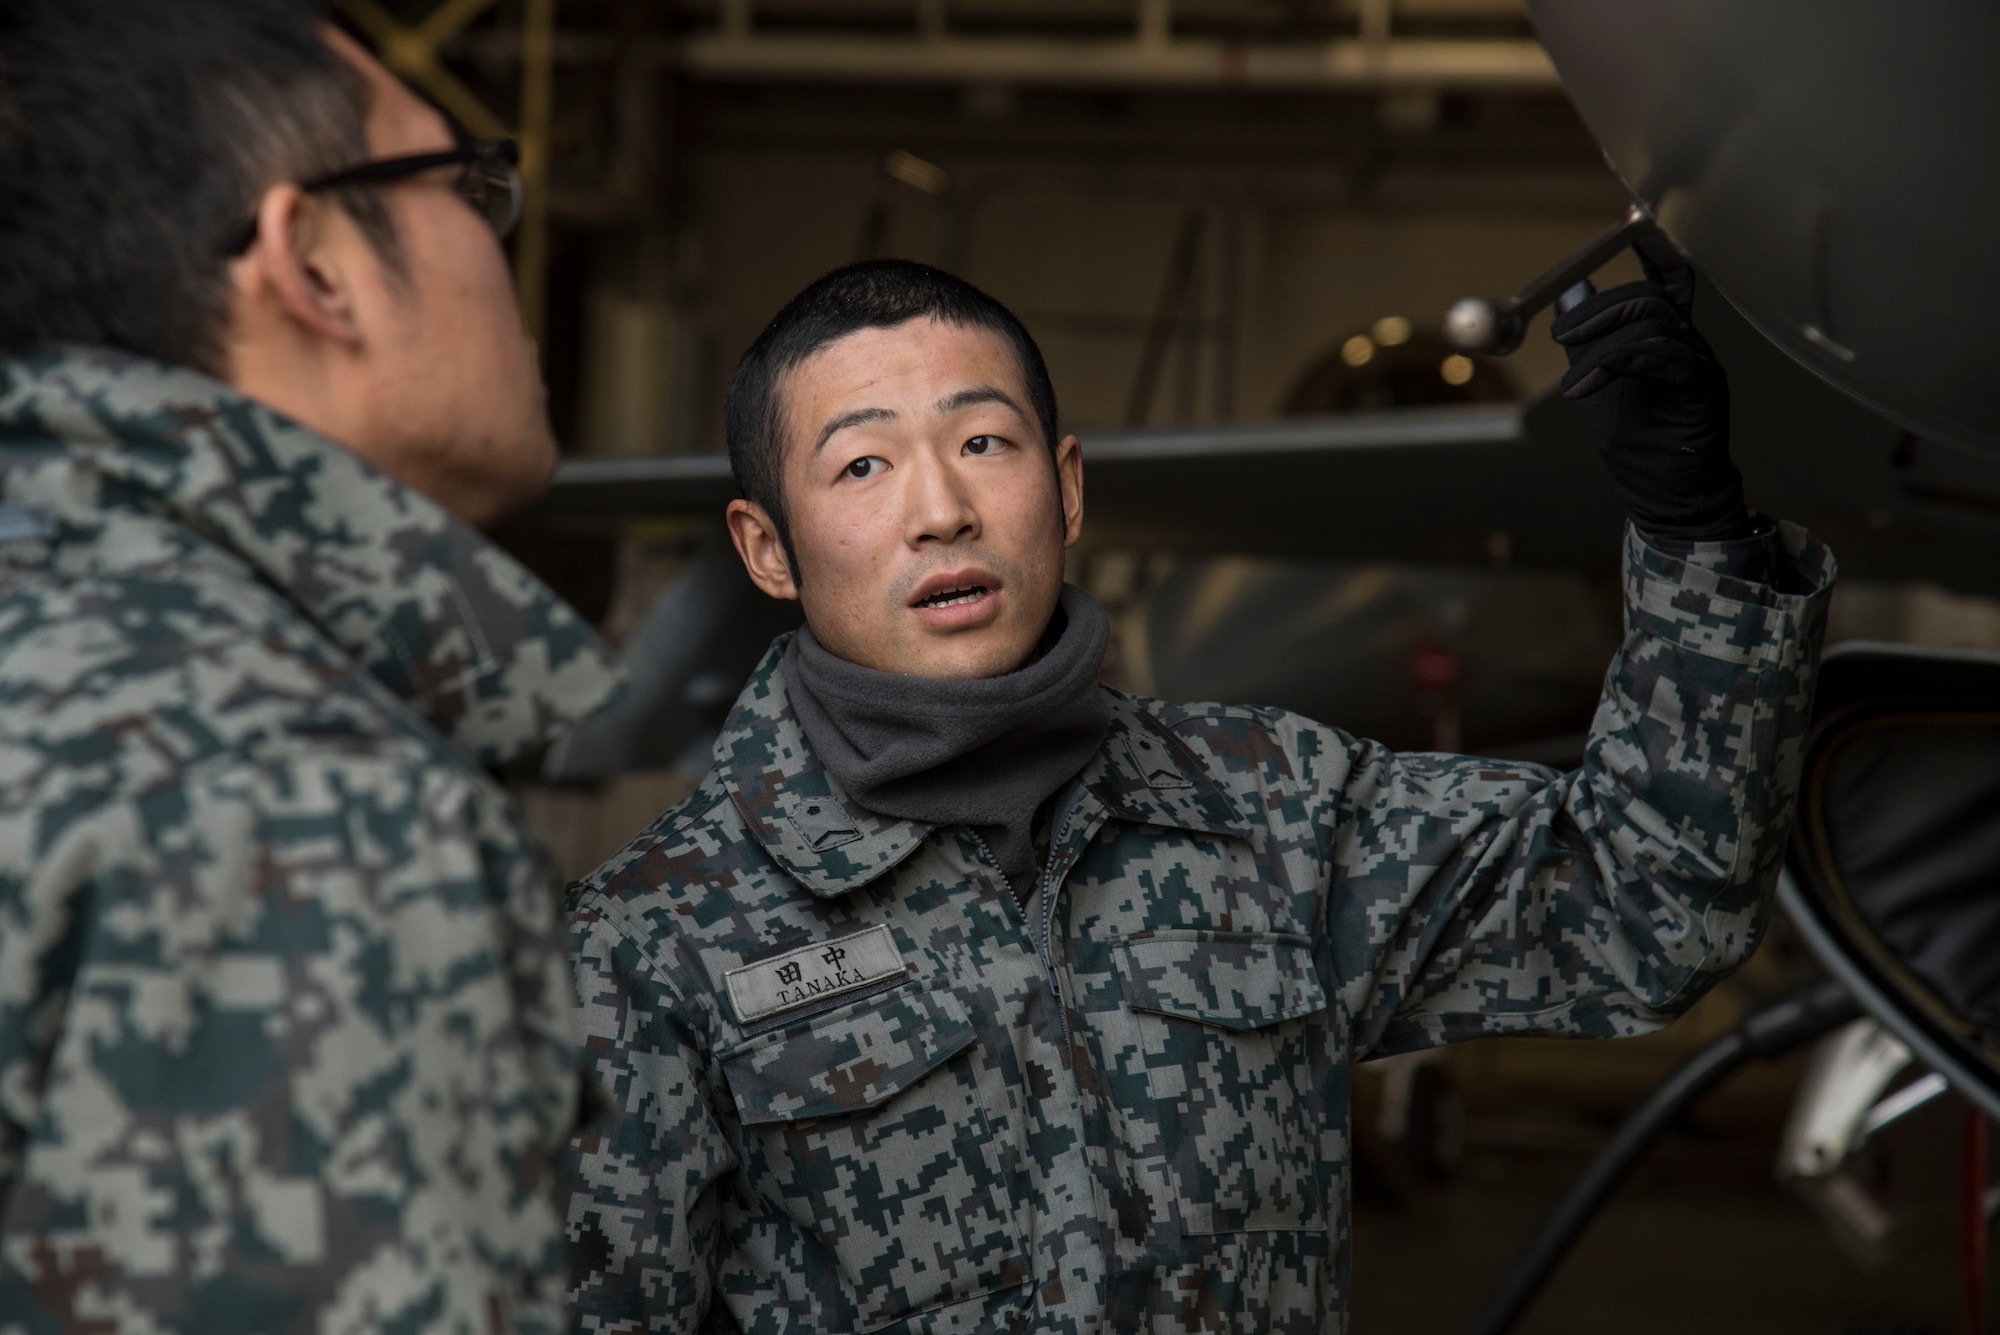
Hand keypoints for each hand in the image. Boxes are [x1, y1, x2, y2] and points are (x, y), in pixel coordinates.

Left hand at [1551, 233, 1751, 542]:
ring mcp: (1700, 361)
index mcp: (1669, 337)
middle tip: (1561, 336)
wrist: (1665, 494)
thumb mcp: (1597, 383)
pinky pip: (1661, 355)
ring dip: (1600, 345)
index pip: (1669, 278)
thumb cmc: (1635, 442)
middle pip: (1650, 296)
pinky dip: (1617, 363)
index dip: (1654, 249)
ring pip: (1652, 322)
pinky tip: (1586, 387)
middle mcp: (1690, 342)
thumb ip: (1587, 340)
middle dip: (1599, 309)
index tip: (1631, 227)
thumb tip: (1566, 292)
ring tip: (1572, 384)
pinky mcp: (1701, 386)